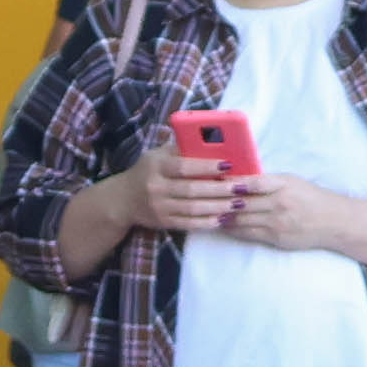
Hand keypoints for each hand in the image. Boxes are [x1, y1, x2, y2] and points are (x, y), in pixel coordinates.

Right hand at [118, 143, 238, 237]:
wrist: (124, 199)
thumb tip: (213, 142)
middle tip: (242, 188)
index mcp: (156, 166)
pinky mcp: (163, 222)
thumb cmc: (149, 171)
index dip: (206, 166)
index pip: (183, 166)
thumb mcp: (158, 155)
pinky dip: (207, 222)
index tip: (229, 165)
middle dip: (220, 189)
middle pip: (192, 190)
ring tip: (239, 204)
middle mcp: (156, 187)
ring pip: (193, 209)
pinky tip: (224, 218)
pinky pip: (189, 224)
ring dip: (219, 207)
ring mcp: (159, 207)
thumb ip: (181, 150)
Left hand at [212, 169, 364, 256]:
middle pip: (242, 202)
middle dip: (219, 199)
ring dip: (221, 215)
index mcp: (283, 184)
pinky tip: (220, 224)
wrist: (332, 222)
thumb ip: (267, 181)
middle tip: (198, 195)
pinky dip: (232, 228)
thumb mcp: (291, 182)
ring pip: (241, 219)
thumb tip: (238, 178)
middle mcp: (279, 203)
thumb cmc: (310, 198)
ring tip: (203, 210)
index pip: (252, 182)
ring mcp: (276, 223)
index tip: (214, 178)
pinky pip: (248, 233)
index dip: (231, 181)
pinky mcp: (275, 238)